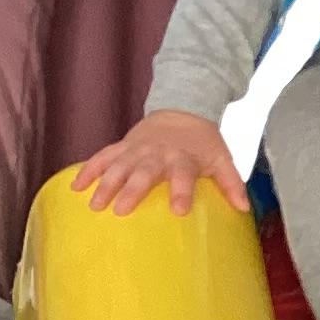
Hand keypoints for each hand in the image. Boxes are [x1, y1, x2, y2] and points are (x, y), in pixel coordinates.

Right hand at [72, 110, 249, 218]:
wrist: (182, 109)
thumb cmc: (202, 143)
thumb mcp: (221, 159)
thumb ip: (231, 184)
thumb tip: (245, 209)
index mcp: (183, 158)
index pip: (183, 175)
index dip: (181, 191)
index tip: (178, 210)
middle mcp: (157, 153)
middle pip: (143, 172)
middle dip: (132, 189)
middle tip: (120, 210)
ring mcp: (137, 149)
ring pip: (118, 165)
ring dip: (105, 183)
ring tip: (94, 205)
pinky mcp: (123, 146)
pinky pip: (102, 157)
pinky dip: (88, 169)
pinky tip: (75, 187)